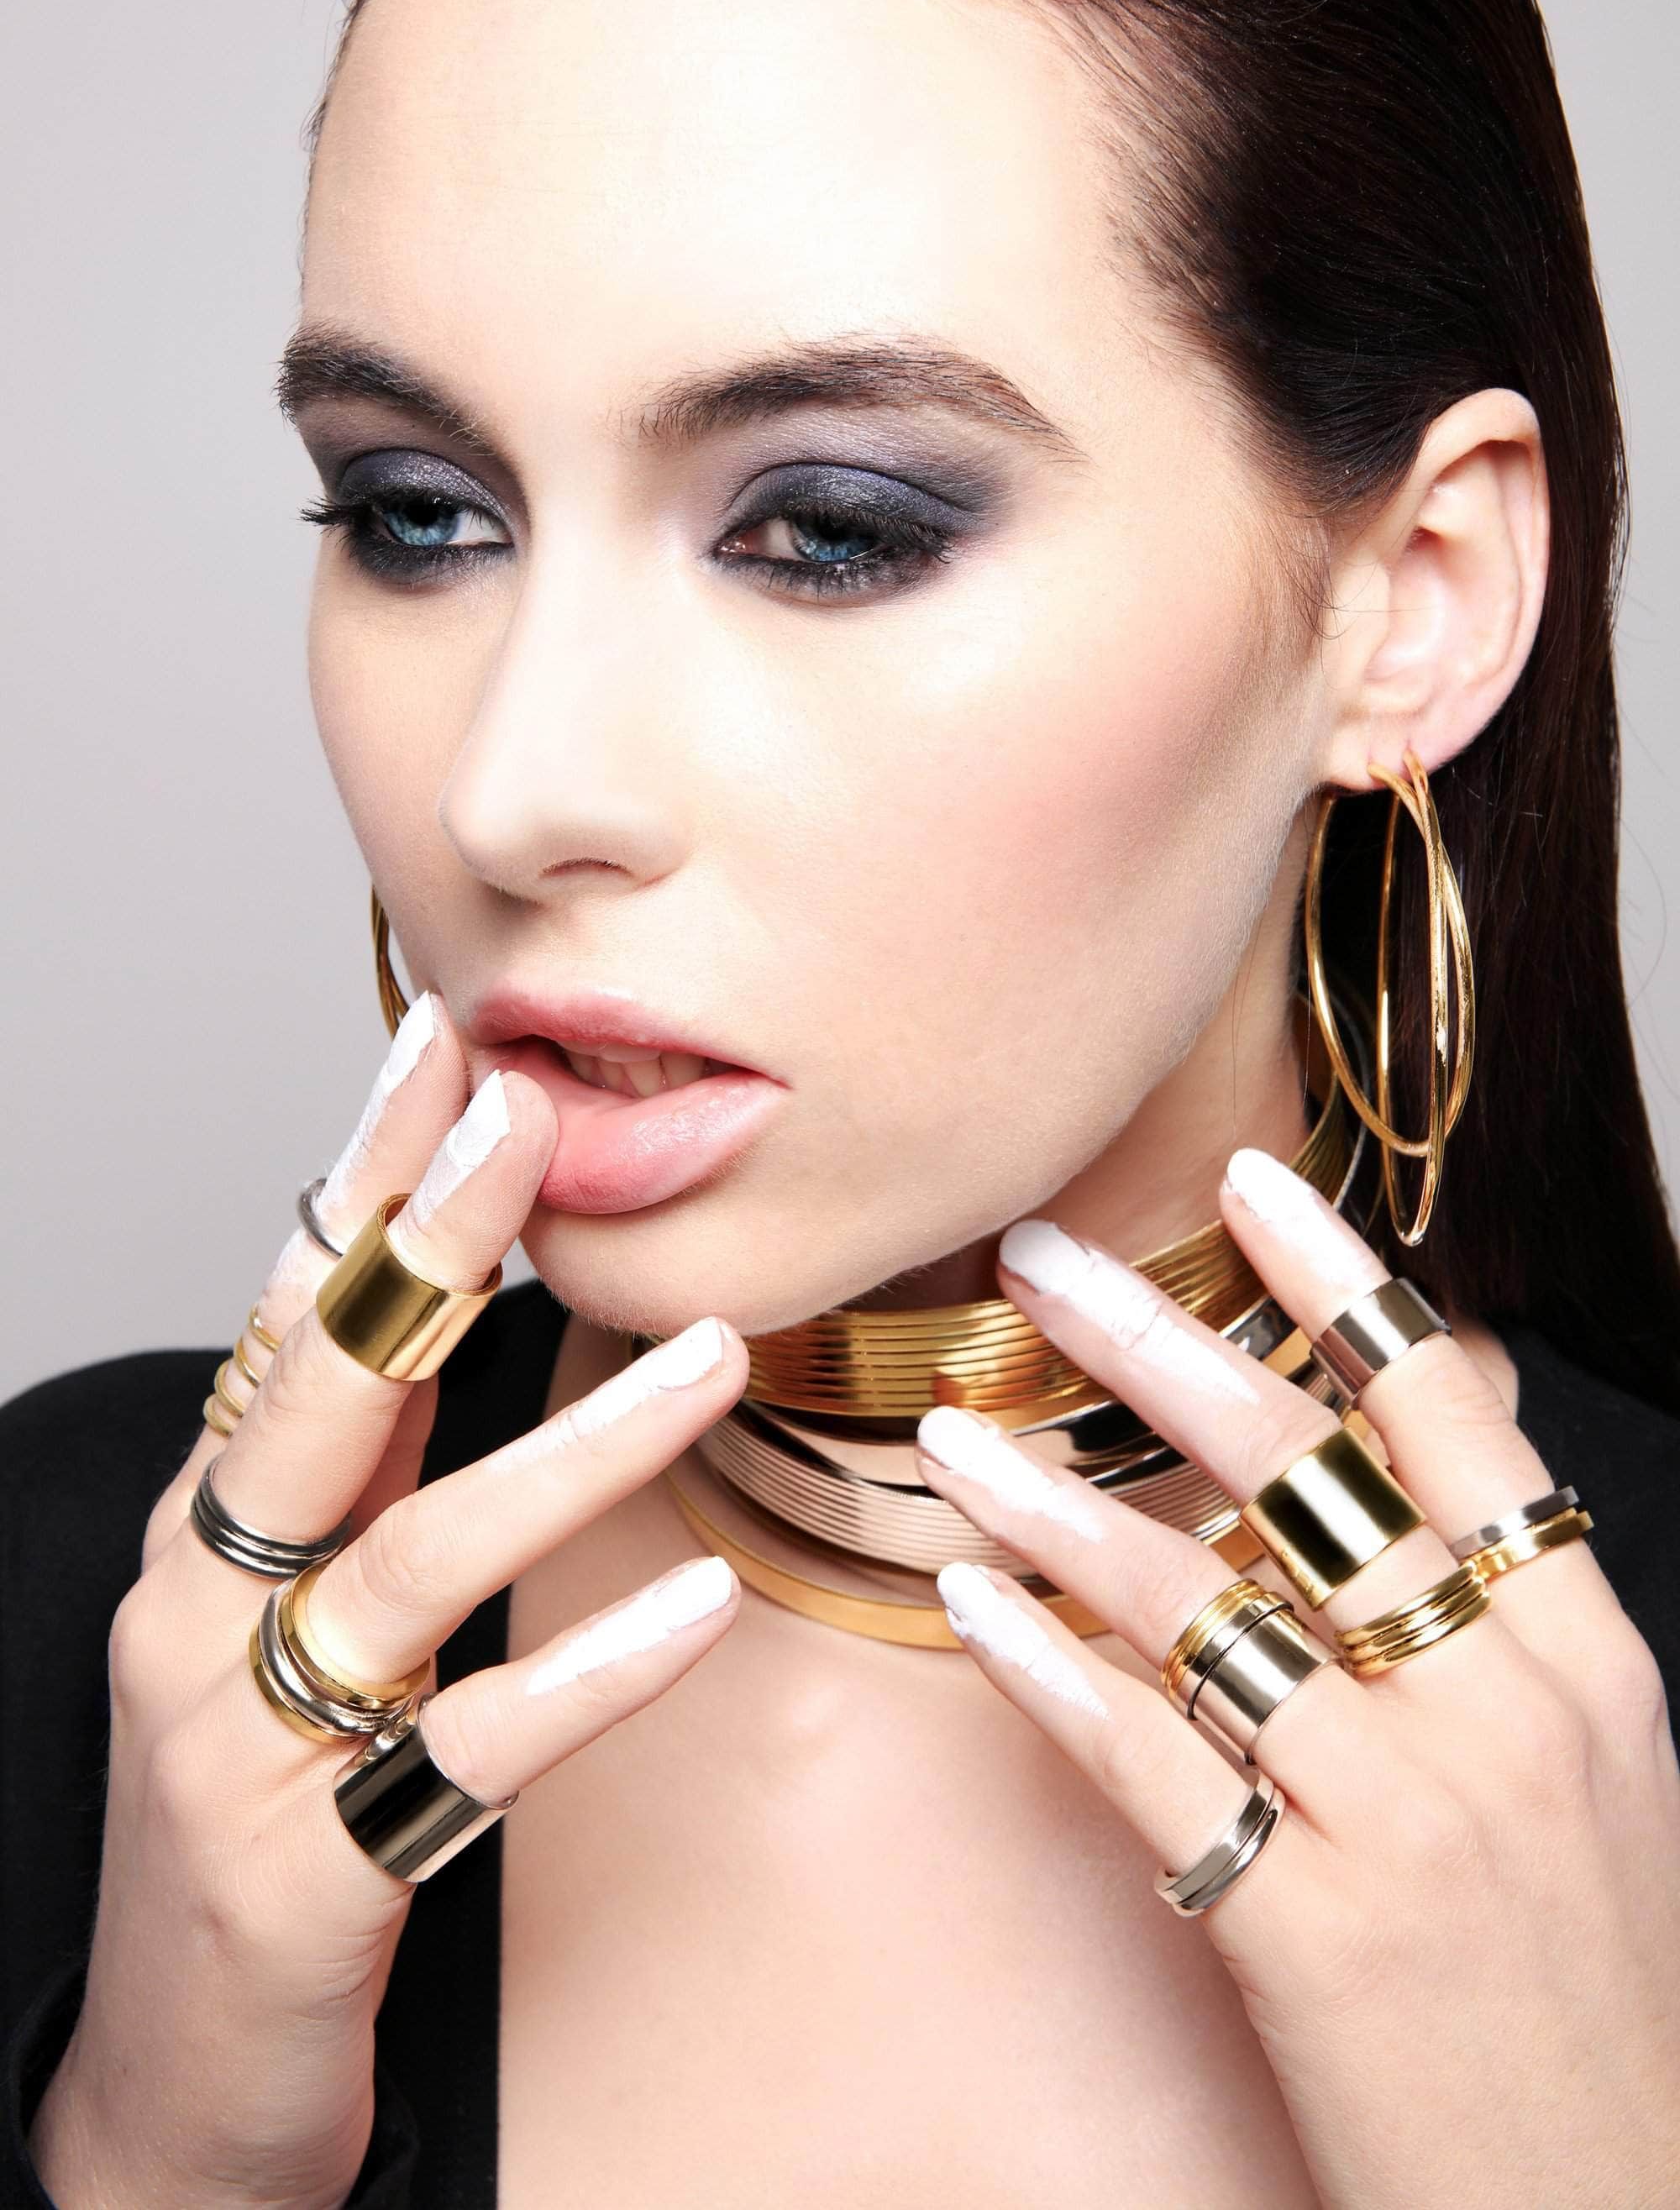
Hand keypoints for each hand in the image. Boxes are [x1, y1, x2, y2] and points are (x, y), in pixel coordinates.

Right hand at [30, 994, 747, 2209]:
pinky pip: (474, 1753)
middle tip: (533, 1110)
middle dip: (428, 1239)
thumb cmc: (249, 1823)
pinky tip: (703, 1615)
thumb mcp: (289, 1622)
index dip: (367, 1176)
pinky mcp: (305, 1872)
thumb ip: (363, 1477)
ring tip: (712, 1358)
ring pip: (417, 1554)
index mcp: (210, 1528)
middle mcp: (203, 1606)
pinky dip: (594, 1676)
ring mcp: (240, 1739)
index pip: (293, 1313)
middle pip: (324, 1388)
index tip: (447, 1048)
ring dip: (573, 1447)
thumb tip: (450, 1309)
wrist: (165, 2090)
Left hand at [912, 1147, 1679, 2209]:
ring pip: (1201, 1600)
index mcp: (1583, 1655)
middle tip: (1039, 1259)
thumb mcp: (1600, 1773)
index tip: (1246, 1183)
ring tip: (954, 1432)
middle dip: (1154, 1345)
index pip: (1451, 1415)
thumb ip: (1509, 1612)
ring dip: (1056, 1502)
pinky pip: (1151, 1759)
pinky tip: (972, 1607)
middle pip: (1301, 1470)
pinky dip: (1050, 1671)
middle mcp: (1502, 1708)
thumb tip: (1428, 1447)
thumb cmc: (1596, 1988)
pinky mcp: (1314, 1928)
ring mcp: (1408, 1815)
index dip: (1341, 1284)